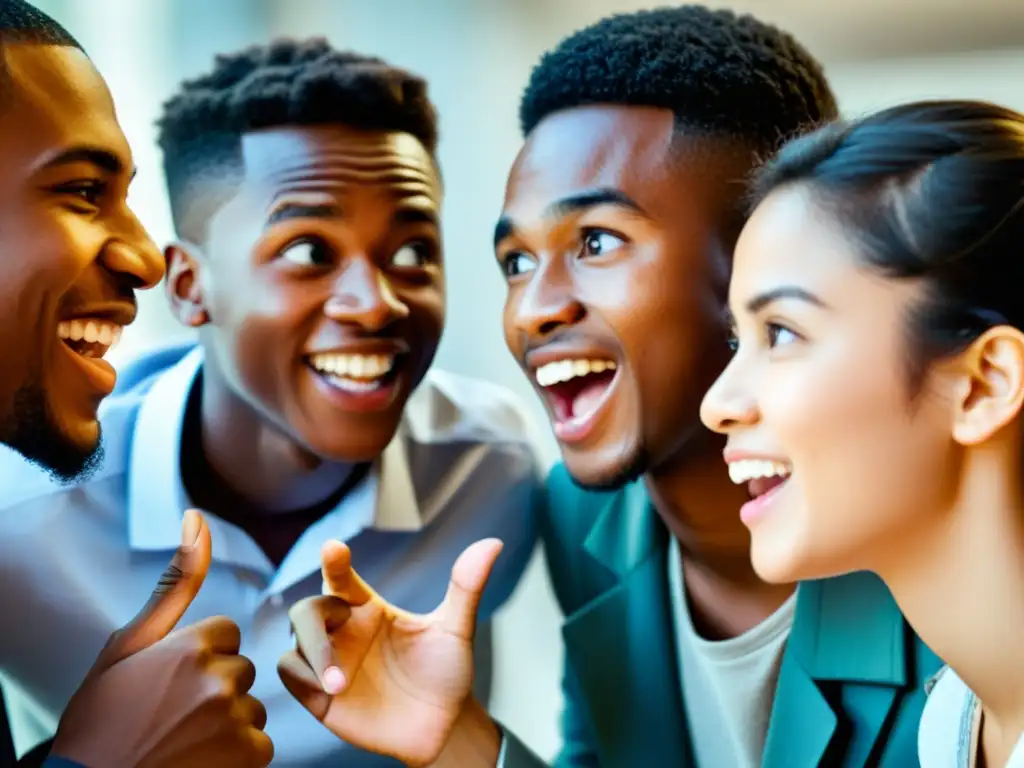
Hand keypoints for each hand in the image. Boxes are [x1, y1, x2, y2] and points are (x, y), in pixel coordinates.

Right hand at [50, 510, 272, 767]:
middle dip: (214, 688)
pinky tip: (200, 761)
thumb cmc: (102, 718)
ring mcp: (235, 720)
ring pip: (251, 707)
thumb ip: (175, 584)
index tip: (166, 681)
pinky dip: (236, 755)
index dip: (197, 658)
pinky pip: (260, 744)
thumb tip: (197, 516)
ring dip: (226, 723)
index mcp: (192, 646)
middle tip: (170, 715)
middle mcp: (219, 678)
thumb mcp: (126, 647)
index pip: (225, 635)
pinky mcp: (248, 757)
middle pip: (241, 669)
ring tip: (181, 741)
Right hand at [277, 538, 503, 767]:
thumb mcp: (456, 629)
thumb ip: (466, 587)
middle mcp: (344, 631)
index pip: (342, 578)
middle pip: (308, 610)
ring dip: (311, 655)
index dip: (335, 562)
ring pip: (296, 643)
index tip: (335, 549)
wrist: (443, 727)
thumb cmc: (447, 671)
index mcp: (368, 608)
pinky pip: (292, 677)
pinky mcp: (320, 697)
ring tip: (339, 684)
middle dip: (314, 621)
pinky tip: (328, 690)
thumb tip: (492, 544)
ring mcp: (330, 663)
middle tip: (338, 639)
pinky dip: (301, 678)